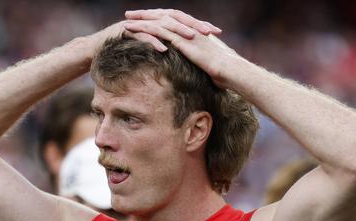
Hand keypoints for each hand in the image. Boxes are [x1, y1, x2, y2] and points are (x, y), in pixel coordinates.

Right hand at [84, 9, 220, 55]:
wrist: (95, 49)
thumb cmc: (122, 52)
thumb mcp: (147, 49)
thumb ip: (164, 48)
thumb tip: (184, 58)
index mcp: (157, 22)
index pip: (182, 20)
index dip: (199, 25)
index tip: (216, 33)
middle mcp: (150, 19)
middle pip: (175, 19)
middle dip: (193, 25)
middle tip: (209, 33)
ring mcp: (138, 24)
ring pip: (161, 25)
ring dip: (177, 31)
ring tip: (190, 39)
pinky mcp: (127, 31)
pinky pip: (142, 35)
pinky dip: (153, 42)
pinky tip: (163, 50)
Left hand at [124, 9, 240, 88]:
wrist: (229, 70)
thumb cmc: (221, 72)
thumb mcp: (206, 66)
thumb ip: (198, 63)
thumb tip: (195, 71)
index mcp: (193, 32)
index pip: (172, 21)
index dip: (157, 19)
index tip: (145, 19)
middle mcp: (188, 29)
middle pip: (162, 17)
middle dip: (145, 15)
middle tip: (130, 14)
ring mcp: (184, 33)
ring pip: (158, 22)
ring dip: (141, 21)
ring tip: (126, 20)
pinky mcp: (181, 40)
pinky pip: (158, 32)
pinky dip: (144, 29)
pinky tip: (132, 30)